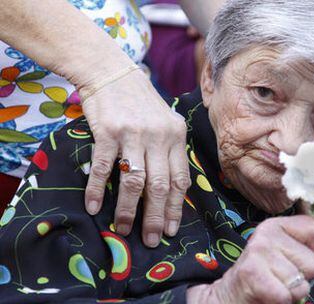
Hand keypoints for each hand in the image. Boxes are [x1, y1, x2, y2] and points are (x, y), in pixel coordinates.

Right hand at [80, 69, 190, 246]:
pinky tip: (95, 206)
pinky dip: (98, 189)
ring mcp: (133, 134)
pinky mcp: (108, 131)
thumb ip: (170, 150)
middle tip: (152, 239)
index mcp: (176, 136)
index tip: (172, 228)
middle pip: (161, 185)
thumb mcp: (165, 122)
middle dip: (157, 216)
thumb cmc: (140, 103)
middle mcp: (159, 136)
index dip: (176, 206)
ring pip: (135, 181)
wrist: (112, 73)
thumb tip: (171, 188)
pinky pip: (104, 167)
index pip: (181, 178)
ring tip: (125, 229)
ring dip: (129, 209)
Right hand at [187, 216, 313, 303]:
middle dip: (304, 276)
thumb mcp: (288, 251)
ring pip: (303, 282)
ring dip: (293, 291)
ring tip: (275, 284)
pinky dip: (283, 300)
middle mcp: (266, 233)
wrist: (231, 294)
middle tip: (282, 276)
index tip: (298, 260)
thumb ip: (313, 238)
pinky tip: (269, 294)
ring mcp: (258, 252)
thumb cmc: (265, 274)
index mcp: (276, 224)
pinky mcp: (253, 275)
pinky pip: (288, 295)